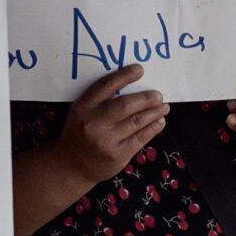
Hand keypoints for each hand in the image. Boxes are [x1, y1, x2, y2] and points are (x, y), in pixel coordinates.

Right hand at [54, 64, 168, 184]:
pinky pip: (140, 138)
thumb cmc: (79, 133)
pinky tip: (160, 122)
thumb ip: (99, 101)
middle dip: (146, 98)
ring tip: (163, 107)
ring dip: (154, 113)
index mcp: (83, 108)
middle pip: (125, 105)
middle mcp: (94, 123)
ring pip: (136, 122)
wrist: (71, 165)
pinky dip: (153, 128)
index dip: (124, 76)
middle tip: (158, 95)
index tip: (139, 69)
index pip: (105, 86)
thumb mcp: (81, 113)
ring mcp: (106, 141)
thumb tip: (132, 86)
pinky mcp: (118, 155)